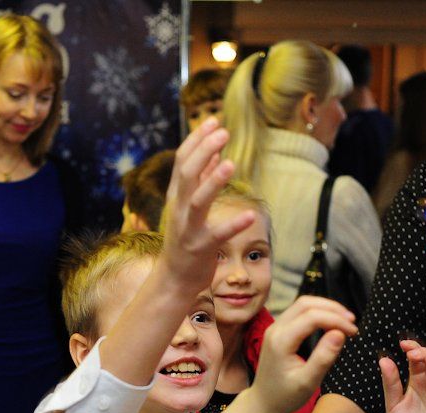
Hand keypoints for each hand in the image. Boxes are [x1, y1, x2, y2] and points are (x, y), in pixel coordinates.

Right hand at [160, 117, 255, 289]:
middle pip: (186, 174)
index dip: (197, 140)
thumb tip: (218, 153)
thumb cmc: (186, 240)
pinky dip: (233, 224)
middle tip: (223, 131)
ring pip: (197, 201)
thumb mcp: (190, 207)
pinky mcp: (201, 248)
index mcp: (176, 196)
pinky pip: (218, 235)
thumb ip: (202, 180)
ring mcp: (188, 229)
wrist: (175, 279)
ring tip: (231, 163)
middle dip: (203, 151)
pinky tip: (250, 215)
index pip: (182, 161)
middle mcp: (179, 209)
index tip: (214, 120)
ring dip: (213, 182)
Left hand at [250, 296, 356, 412]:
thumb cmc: (285, 397)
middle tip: (352, 322)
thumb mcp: (308, 382)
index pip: (312, 317)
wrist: (262, 403)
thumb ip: (324, 357)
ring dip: (325, 308)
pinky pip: (298, 313)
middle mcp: (275, 330)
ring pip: (302, 305)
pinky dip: (317, 313)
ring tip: (345, 321)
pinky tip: (331, 323)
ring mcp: (275, 328)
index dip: (336, 320)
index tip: (354, 332)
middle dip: (332, 308)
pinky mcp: (278, 331)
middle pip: (306, 303)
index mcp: (281, 341)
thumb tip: (340, 333)